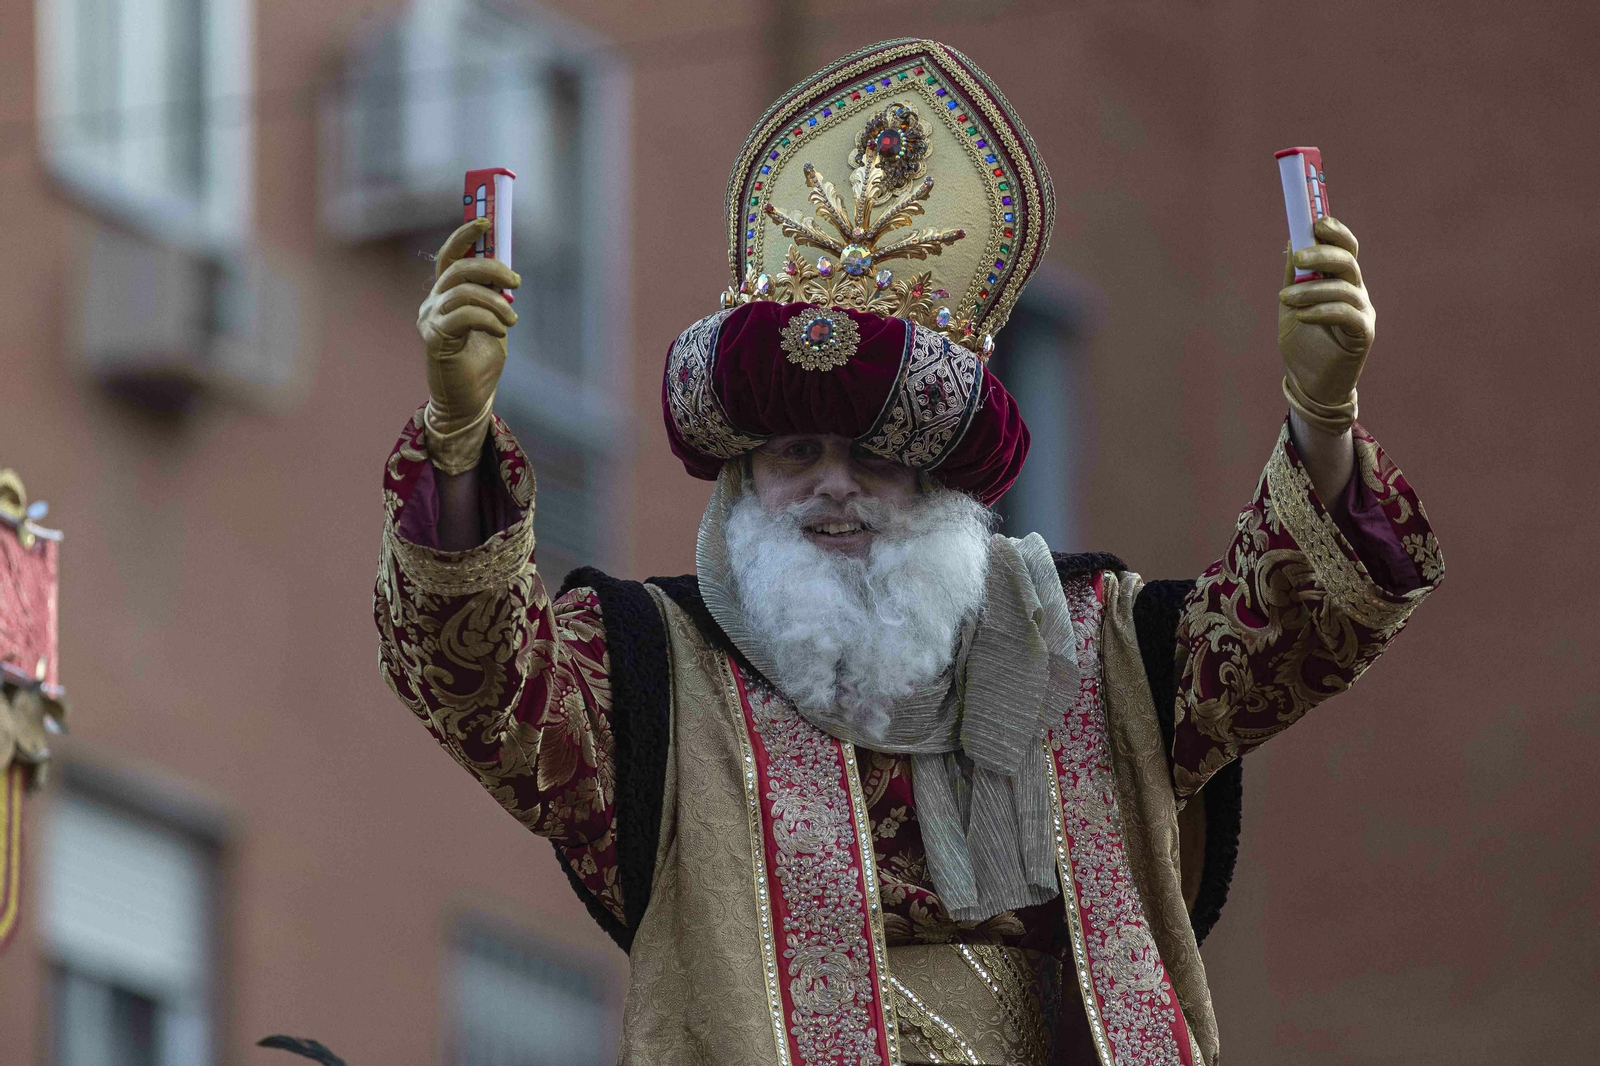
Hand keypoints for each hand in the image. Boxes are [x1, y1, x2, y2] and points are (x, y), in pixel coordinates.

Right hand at [416, 217, 520, 474]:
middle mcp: (433, 302)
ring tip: (511, 321)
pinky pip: (463, 315)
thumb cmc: (481, 361)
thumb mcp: (494, 321)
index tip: (486, 220)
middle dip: (492, 268)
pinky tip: (500, 331)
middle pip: (459, 268)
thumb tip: (507, 270)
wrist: (470, 400)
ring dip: (495, 302)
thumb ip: (494, 296)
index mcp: (446, 295)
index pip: (451, 256)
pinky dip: (488, 319)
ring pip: (463, 291)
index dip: (465, 235)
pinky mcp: (434, 338)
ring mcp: (430, 319)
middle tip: (516, 283)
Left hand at [1277, 216, 1374, 434]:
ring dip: (1312, 289)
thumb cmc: (1302, 342)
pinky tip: (1302, 316)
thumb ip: (1293, 275)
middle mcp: (1356, 290)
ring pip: (1345, 288)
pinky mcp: (1363, 334)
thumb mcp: (1291, 303)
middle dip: (1323, 253)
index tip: (1315, 221)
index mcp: (1340, 279)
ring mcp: (1362, 312)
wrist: (1308, 383)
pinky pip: (1347, 314)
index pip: (1345, 246)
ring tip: (1284, 298)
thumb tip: (1290, 240)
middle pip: (1348, 260)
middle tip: (1297, 257)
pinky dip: (1323, 310)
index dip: (1334, 231)